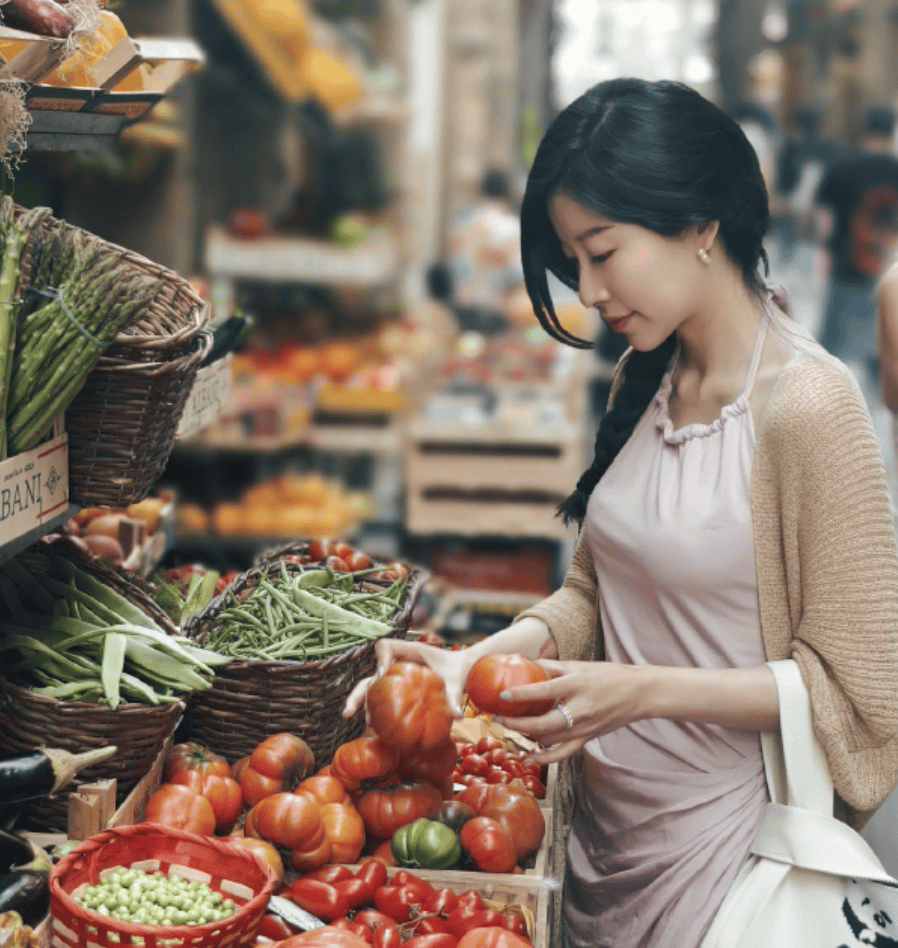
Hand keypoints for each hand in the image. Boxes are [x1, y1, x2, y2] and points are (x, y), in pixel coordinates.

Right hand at [342, 635, 474, 718]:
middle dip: (359, 691)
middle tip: (349, 711)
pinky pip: (382, 697)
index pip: (385, 646)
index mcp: (410, 651)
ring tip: (352, 718)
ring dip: (360, 702)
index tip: (383, 674)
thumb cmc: (456, 671)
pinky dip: (375, 709)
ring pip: (371, 687)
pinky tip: (372, 726)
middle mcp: (398, 662)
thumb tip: (458, 716)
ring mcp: (395, 676)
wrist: (460, 670)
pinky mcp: (398, 688)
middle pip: (371, 672)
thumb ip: (454, 697)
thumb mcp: (456, 683)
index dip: (380, 659)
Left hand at [493, 659, 649, 763]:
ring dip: (526, 736)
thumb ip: (552, 666)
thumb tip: (526, 663)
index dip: (521, 694)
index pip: (543, 691)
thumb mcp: (579, 665)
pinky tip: (528, 755)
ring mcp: (584, 728)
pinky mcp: (587, 739)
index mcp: (576, 686)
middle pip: (542, 723)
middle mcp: (579, 710)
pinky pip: (562, 754)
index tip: (502, 695)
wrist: (638, 693)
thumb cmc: (608, 676)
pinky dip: (544, 757)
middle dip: (517, 723)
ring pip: (548, 740)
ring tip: (509, 729)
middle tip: (499, 718)